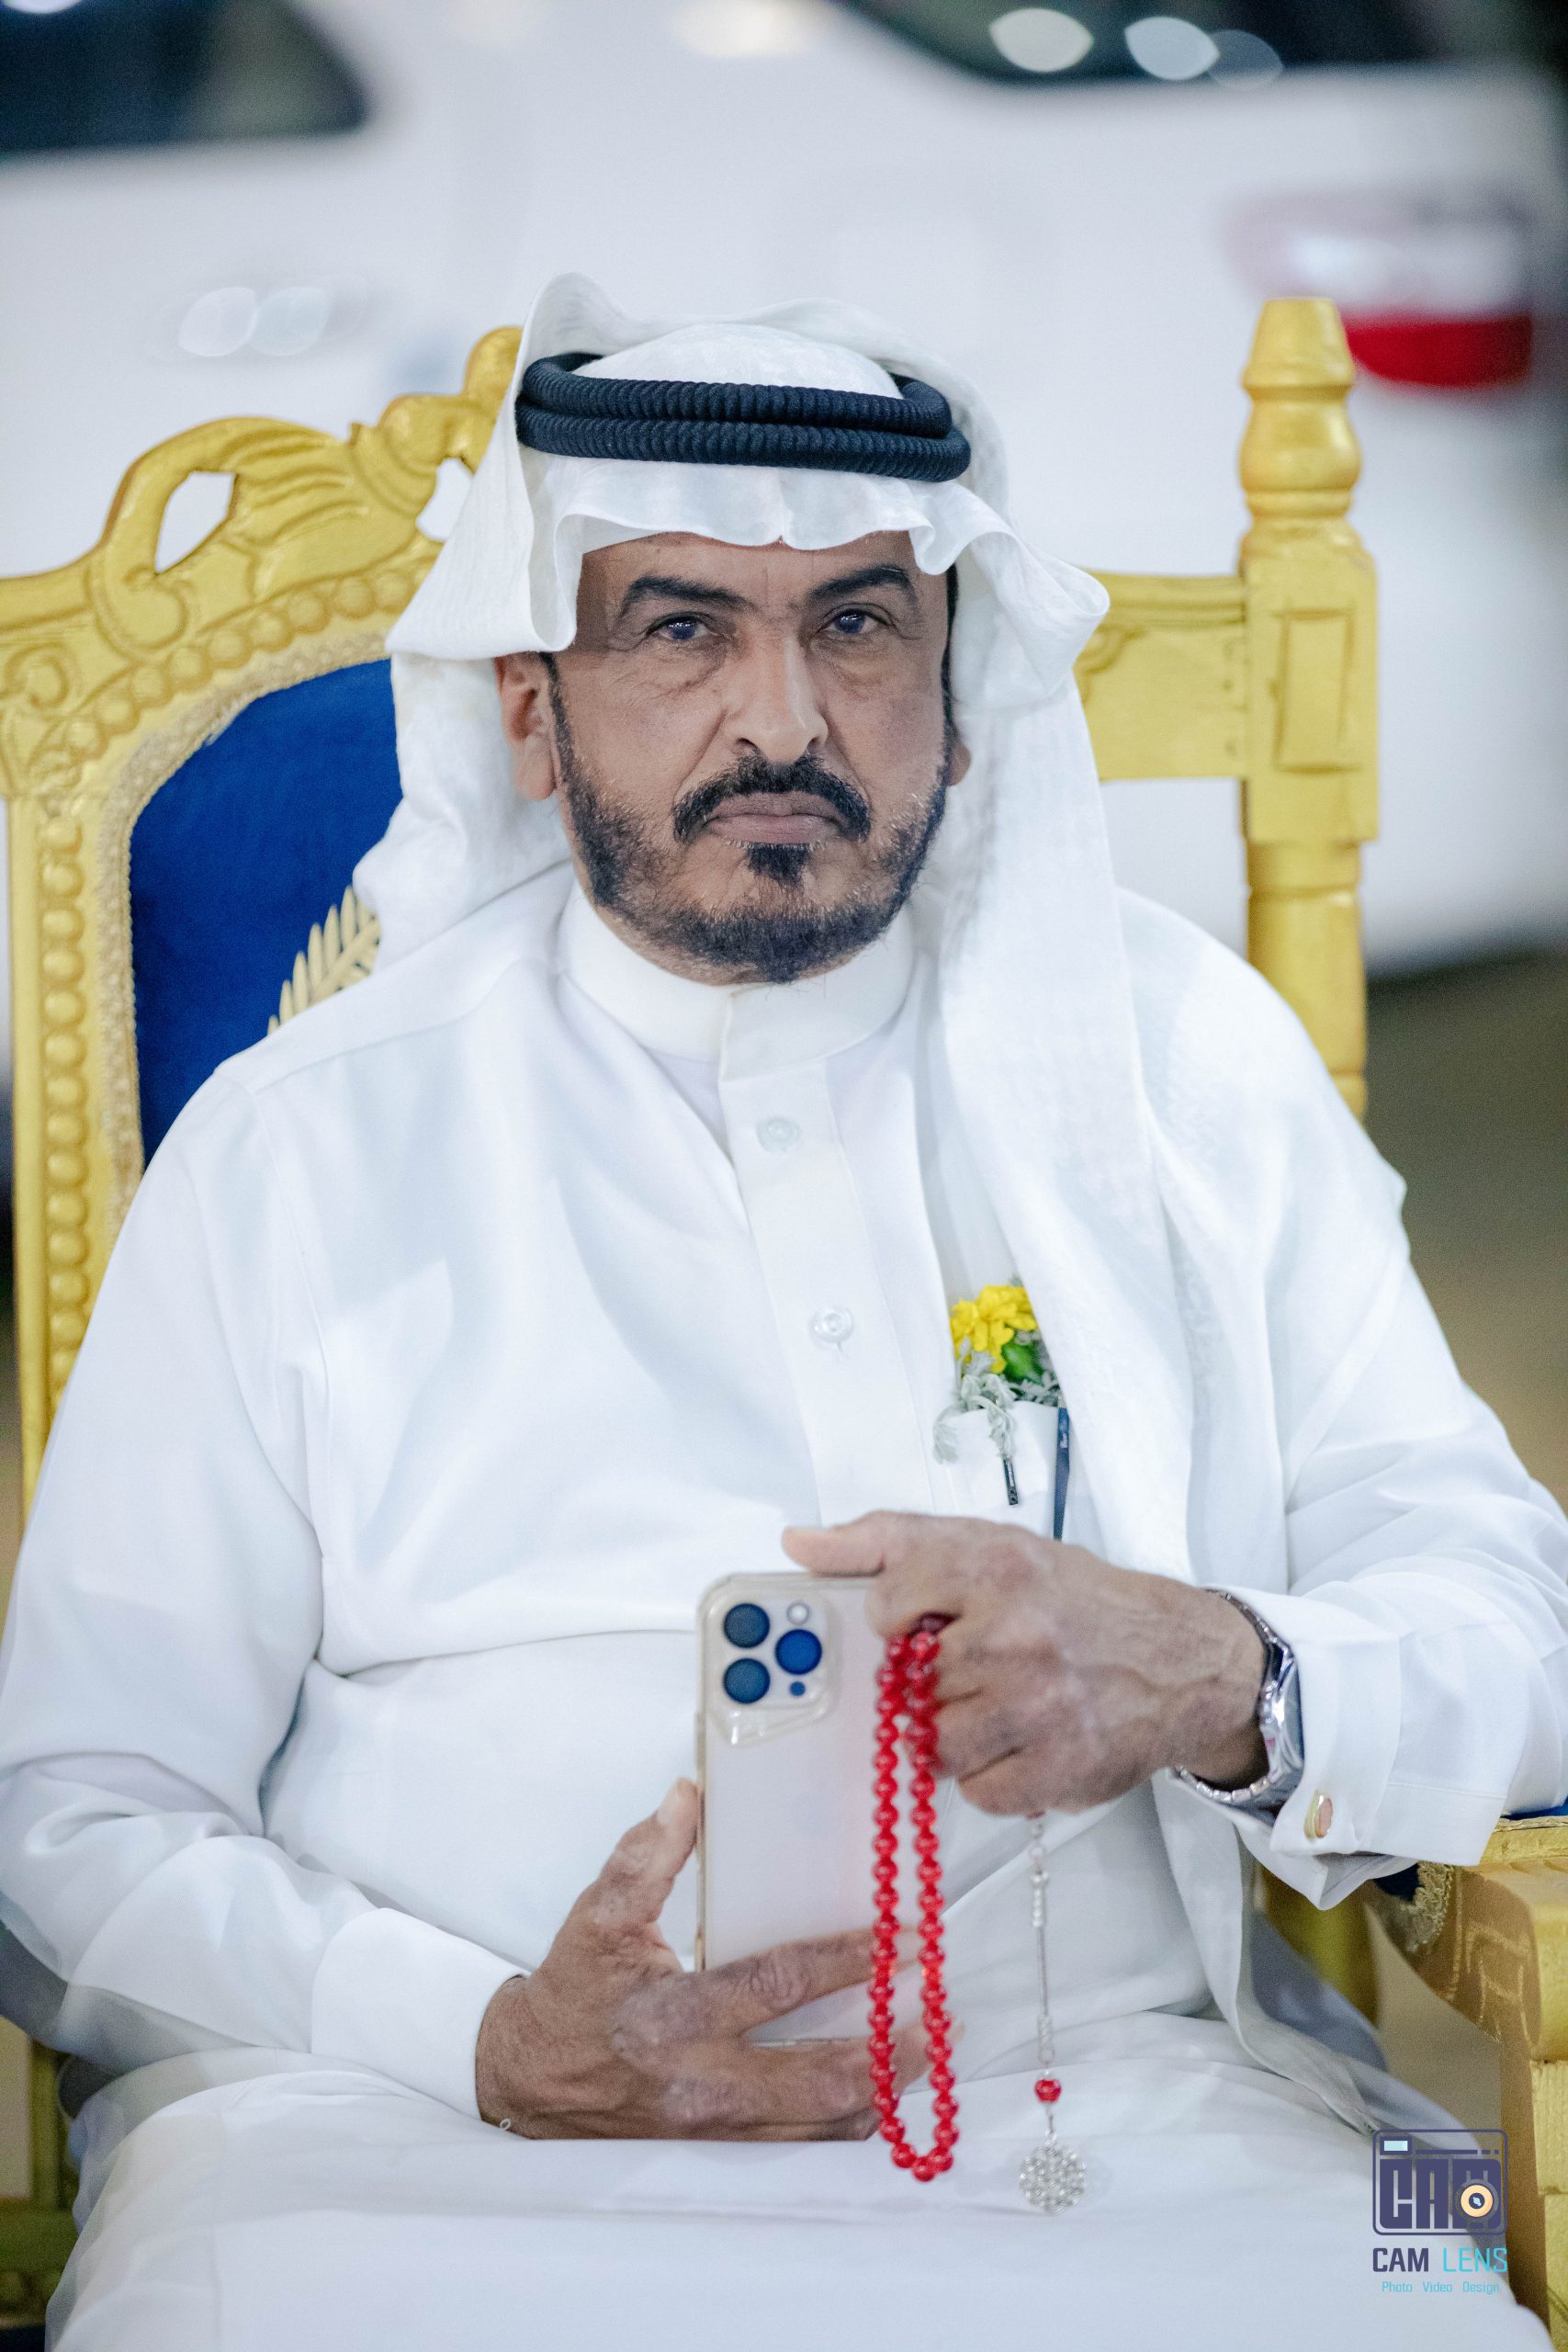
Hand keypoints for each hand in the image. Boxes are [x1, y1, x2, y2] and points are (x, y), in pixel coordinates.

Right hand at [475, 1780, 924, 2137]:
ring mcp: (711, 2126)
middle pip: (815, 2079)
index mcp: (672, 2016)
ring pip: (816, 2125)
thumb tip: (688, 1796)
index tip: (901, 1942)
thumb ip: (646, 1854)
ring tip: (925, 2049)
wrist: (525, 2077)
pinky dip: (846, 2123)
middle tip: (937, 2014)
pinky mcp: (716, 2147)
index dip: (846, 1963)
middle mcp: (699, 2081)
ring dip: (879, 2089)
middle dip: (885, 2050)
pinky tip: (880, 2094)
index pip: (776, 1985)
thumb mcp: (599, 1914)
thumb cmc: (571, 1991)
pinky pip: (798, 2144)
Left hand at [783, 1512, 1265, 1816]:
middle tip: (978, 1670)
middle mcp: (1016, 1634)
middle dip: (936, 1685)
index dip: (897, 1623)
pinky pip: (977, 1792)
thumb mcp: (986, 1544)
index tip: (926, 1624)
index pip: (887, 1605)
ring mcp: (1038, 1706)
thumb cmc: (1072, 1600)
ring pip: (936, 1745)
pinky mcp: (1060, 1767)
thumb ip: (886, 1541)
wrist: (1179, 1659)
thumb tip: (797, 1544)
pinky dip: (993, 1777)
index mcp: (994, 1567)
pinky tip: (1023, 1744)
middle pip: (912, 1686)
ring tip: (999, 1708)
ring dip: (959, 1735)